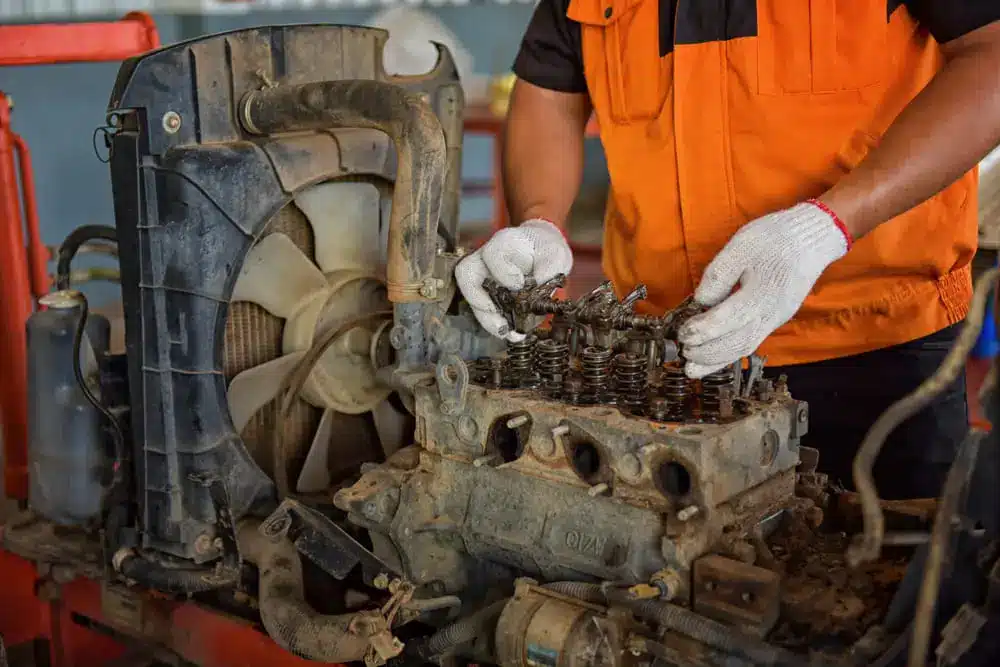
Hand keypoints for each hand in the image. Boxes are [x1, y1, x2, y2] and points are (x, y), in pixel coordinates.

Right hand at [455, 219, 572, 341]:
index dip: (503, 273)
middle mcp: (485, 259)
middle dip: (481, 304)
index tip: (519, 285)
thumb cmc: (545, 249)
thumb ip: (548, 270)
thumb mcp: (556, 253)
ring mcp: (482, 277)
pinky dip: (496, 325)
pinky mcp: (486, 294)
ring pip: (472, 299)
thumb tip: (537, 295)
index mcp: (503, 243)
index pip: (492, 255)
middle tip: (502, 324)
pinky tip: (512, 334)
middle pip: (467, 277)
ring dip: (488, 320)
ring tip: (509, 334)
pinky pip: (483, 310)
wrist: (540, 252)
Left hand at [678, 200, 851, 377]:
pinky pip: (751, 342)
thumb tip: (701, 300)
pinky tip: (714, 357)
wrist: (812, 240)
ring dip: (717, 360)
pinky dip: (730, 353)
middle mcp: (771, 313)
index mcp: (761, 293)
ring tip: (693, 367)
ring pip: (745, 348)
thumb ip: (719, 274)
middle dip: (707, 352)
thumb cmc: (776, 239)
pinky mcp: (775, 319)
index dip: (703, 330)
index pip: (727, 320)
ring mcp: (775, 319)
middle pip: (737, 343)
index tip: (683, 333)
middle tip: (684, 351)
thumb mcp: (742, 246)